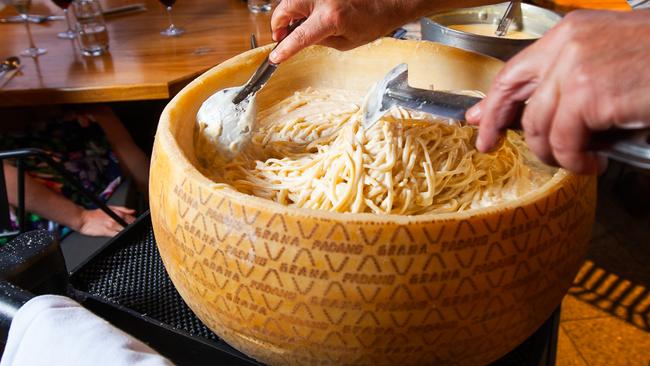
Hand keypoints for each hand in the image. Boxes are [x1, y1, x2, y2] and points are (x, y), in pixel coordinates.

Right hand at [76, 206, 135, 236]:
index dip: (135, 221)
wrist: (83, 220)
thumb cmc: (95, 214)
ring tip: (123, 231)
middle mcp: (115, 219)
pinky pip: (118, 235)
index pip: (132, 218)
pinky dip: (120, 235)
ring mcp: (111, 226)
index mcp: (117, 213)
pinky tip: (119, 234)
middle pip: (130, 225)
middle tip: (131, 227)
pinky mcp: (107, 233)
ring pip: (125, 230)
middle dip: (132, 226)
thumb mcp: (110, 208)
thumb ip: (123, 209)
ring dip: (126, 231)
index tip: (135, 223)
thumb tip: (133, 211)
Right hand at [269, 0, 426, 63]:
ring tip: (298, 26)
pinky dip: (302, 7)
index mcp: (330, 17)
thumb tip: (301, 39)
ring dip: (290, 14)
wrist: (389, 0)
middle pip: (284, 9)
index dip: (284, 49)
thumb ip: (320, 41)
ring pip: (291, 0)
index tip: (275, 57)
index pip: (299, 36)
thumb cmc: (373, 21)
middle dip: (279, 24)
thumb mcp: (346, 42)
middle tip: (283, 36)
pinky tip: (310, 15)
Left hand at [466, 10, 649, 173]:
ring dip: (552, 153)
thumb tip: (539, 111)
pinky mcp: (591, 95)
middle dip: (496, 125)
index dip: (492, 100)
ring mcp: (576, 70)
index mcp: (570, 33)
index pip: (515, 70)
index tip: (478, 120)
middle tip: (491, 147)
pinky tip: (592, 165)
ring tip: (575, 162)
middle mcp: (567, 46)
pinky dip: (575, 161)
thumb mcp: (609, 60)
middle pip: (512, 94)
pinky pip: (564, 141)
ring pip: (538, 125)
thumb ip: (570, 78)